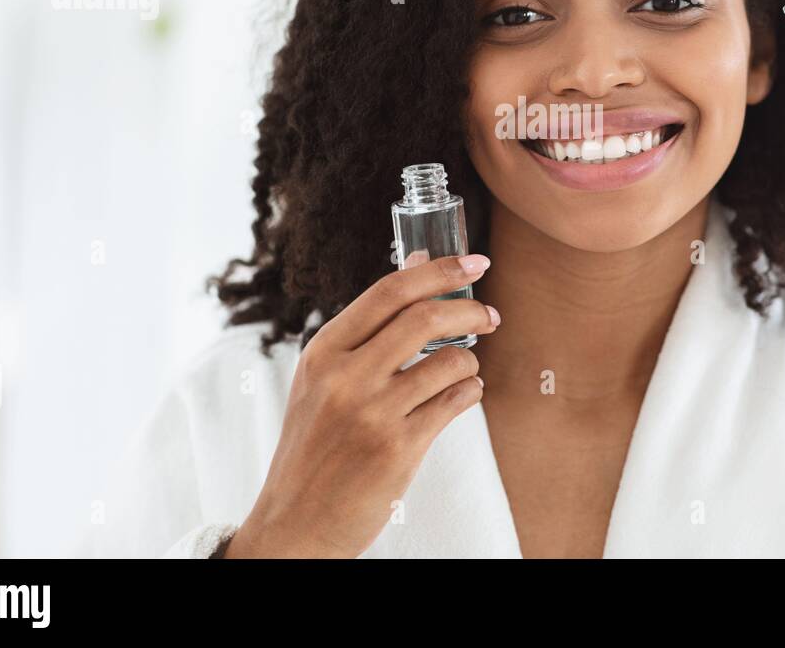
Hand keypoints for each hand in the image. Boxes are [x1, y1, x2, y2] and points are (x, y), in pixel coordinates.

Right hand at [222, 253, 499, 557]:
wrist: (295, 523)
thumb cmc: (314, 446)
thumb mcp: (321, 381)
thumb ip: (367, 329)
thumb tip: (418, 261)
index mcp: (323, 352)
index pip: (390, 291)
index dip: (440, 270)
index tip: (475, 262)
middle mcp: (345, 377)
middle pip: (425, 317)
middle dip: (471, 310)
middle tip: (489, 315)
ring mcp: (372, 413)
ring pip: (450, 361)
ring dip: (470, 362)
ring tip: (463, 371)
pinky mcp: (398, 448)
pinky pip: (456, 402)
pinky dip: (469, 393)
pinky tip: (461, 397)